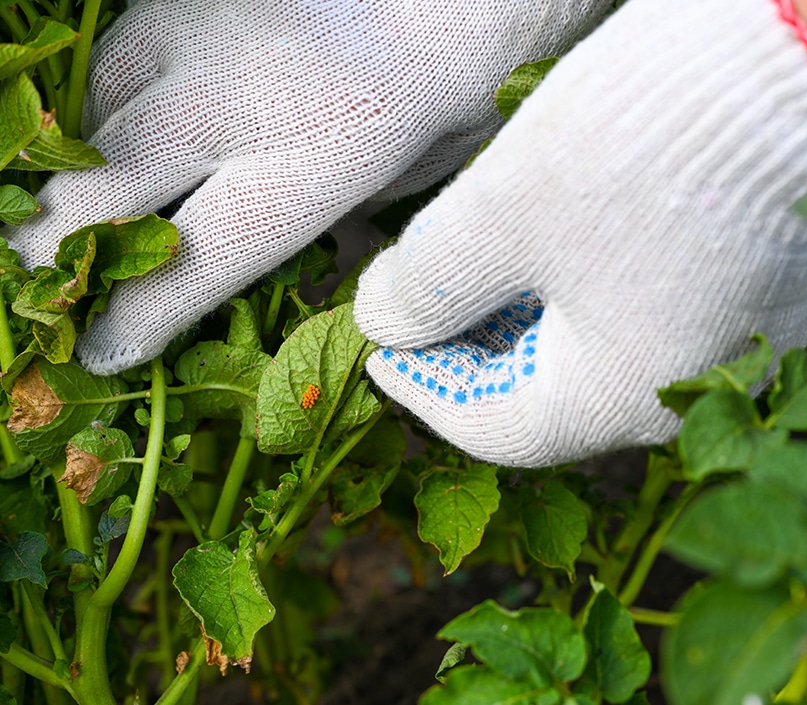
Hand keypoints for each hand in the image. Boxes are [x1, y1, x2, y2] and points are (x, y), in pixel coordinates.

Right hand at [2, 0, 607, 373]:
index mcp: (317, 165)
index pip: (197, 262)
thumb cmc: (440, 98)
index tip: (102, 351)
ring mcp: (193, 35)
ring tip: (81, 204)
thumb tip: (274, 284)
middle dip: (58, 245)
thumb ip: (336, 237)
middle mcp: (240, 102)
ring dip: (78, 170)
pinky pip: (105, 61)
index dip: (139, 318)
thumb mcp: (409, 188)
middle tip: (41, 277)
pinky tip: (121, 129)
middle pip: (104, 189)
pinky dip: (103, 107)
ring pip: (90, 120)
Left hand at [353, 0, 806, 466]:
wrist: (799, 58)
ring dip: (525, 319)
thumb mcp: (502, 215)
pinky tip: (548, 251)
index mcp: (625, 400)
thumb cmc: (643, 147)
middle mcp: (689, 388)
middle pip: (548, 396)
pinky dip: (583, 296)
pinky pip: (647, 317)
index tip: (378, 349)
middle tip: (416, 301)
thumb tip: (382, 320)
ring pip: (597, 355)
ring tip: (472, 269)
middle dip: (472, 351)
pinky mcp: (756, 288)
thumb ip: (427, 283)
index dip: (425, 391)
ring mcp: (734, 340)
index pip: (497, 430)